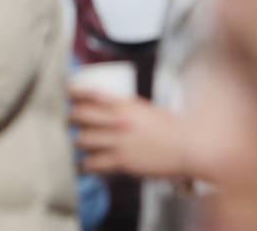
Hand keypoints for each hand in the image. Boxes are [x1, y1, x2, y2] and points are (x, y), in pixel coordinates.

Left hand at [70, 89, 192, 179]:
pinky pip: (93, 163)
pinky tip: (85, 165)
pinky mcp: (121, 162)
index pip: (91, 93)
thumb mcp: (146, 109)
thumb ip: (126, 109)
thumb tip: (109, 110)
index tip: (68, 92)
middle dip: (71, 118)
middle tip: (70, 120)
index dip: (74, 92)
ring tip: (79, 144)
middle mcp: (118, 121)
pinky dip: (86, 165)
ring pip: (83, 140)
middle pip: (81, 116)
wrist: (188, 147)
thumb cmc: (172, 127)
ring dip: (79, 142)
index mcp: (125, 105)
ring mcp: (118, 142)